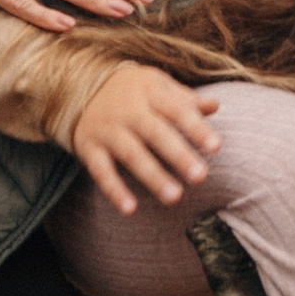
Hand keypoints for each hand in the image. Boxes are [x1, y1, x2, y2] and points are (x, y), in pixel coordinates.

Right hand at [70, 66, 220, 214]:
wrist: (79, 86)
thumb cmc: (132, 92)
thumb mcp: (157, 86)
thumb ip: (185, 99)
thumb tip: (214, 106)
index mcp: (150, 92)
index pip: (177, 110)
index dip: (196, 128)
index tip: (215, 147)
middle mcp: (128, 111)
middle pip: (156, 134)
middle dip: (178, 155)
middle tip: (201, 177)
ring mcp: (108, 130)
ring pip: (132, 155)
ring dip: (153, 177)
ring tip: (175, 197)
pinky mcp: (89, 148)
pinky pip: (101, 171)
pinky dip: (114, 190)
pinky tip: (130, 209)